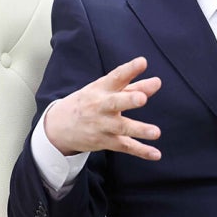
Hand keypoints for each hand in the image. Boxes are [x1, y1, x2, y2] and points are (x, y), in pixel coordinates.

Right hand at [44, 57, 162, 160]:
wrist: (59, 126)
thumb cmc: (89, 103)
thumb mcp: (104, 90)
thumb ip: (132, 86)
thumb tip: (157, 82)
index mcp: (101, 88)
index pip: (116, 77)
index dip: (129, 69)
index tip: (142, 62)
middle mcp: (101, 106)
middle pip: (115, 102)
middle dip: (129, 100)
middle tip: (142, 98)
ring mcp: (102, 125)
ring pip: (121, 127)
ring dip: (139, 130)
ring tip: (156, 132)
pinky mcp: (105, 141)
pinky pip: (124, 146)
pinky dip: (140, 151)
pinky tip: (155, 154)